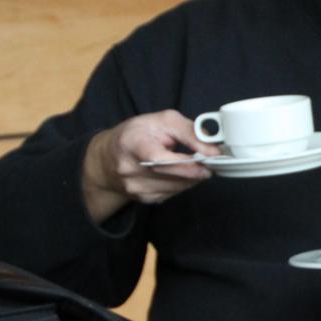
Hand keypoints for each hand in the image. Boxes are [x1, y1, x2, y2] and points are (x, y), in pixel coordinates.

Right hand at [82, 111, 218, 223]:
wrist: (107, 158)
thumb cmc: (137, 134)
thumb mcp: (163, 121)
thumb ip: (190, 131)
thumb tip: (213, 149)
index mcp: (131, 144)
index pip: (158, 158)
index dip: (187, 161)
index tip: (209, 157)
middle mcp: (130, 169)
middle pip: (173, 175)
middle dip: (198, 168)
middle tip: (211, 160)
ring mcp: (135, 187)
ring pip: (178, 187)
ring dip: (193, 177)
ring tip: (195, 163)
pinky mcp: (144, 199)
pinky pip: (174, 193)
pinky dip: (184, 183)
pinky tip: (180, 172)